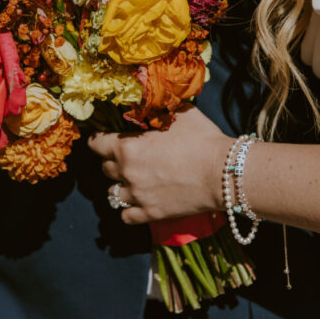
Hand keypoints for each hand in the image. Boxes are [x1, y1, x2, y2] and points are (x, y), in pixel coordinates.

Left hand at [87, 106, 232, 224]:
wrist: (223, 173)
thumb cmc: (202, 139)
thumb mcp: (180, 113)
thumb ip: (158, 110)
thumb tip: (151, 102)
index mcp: (127, 146)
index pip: (96, 143)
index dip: (100, 139)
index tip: (106, 138)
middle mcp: (127, 172)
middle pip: (104, 168)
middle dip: (113, 162)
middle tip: (129, 158)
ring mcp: (137, 196)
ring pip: (112, 193)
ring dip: (121, 186)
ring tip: (134, 181)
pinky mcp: (150, 213)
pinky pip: (126, 216)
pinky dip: (129, 210)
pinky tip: (139, 202)